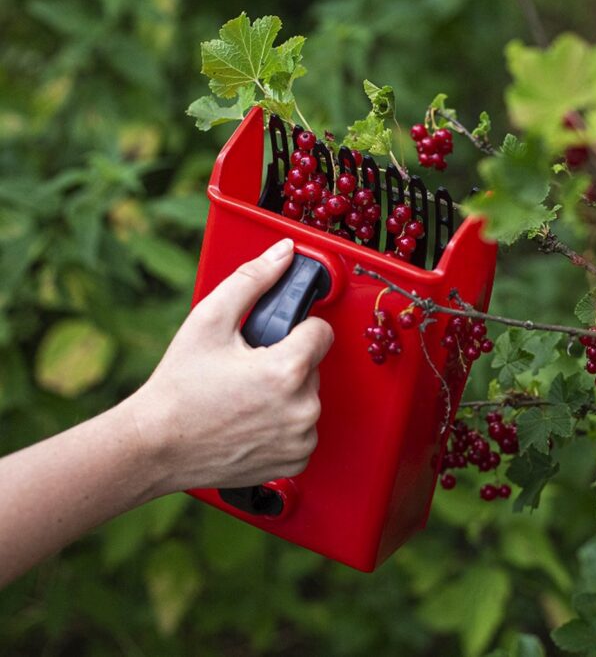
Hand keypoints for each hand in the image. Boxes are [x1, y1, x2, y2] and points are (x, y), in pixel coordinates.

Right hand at [124, 238, 333, 494]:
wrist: (156, 446)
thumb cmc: (179, 386)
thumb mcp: (210, 318)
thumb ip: (253, 279)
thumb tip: (284, 252)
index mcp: (287, 370)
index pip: (322, 331)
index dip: (296, 329)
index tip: (271, 338)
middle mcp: (302, 408)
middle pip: (313, 365)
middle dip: (286, 361)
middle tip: (247, 369)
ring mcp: (300, 438)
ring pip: (309, 395)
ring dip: (286, 392)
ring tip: (246, 396)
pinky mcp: (296, 460)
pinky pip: (304, 427)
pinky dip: (284, 421)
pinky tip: (252, 419)